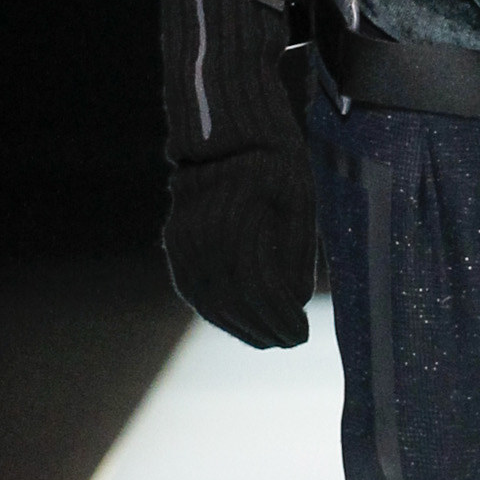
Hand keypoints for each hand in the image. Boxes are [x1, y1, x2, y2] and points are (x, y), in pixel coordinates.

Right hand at [163, 137, 315, 348]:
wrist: (230, 138)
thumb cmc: (277, 169)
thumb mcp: (299, 205)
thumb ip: (297, 254)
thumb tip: (296, 303)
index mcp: (241, 220)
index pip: (261, 288)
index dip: (282, 318)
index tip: (304, 335)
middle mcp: (206, 235)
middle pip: (234, 301)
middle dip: (264, 329)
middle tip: (289, 342)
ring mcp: (185, 241)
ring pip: (210, 301)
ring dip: (240, 327)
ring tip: (268, 339)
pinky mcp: (176, 244)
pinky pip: (193, 289)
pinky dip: (216, 312)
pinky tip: (239, 323)